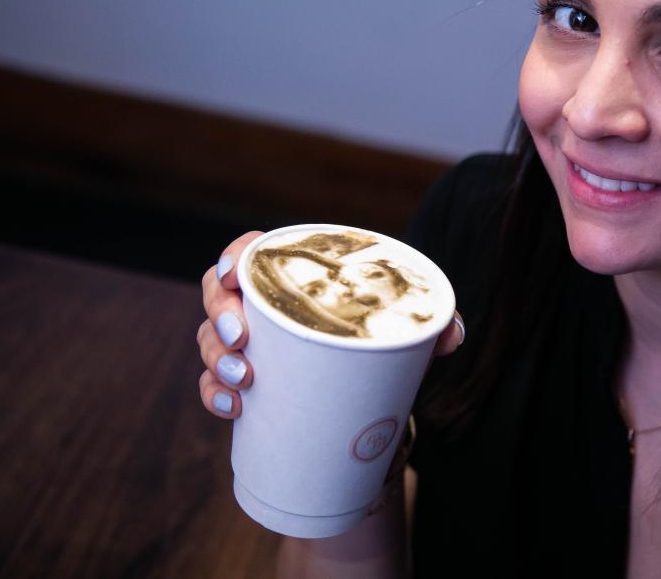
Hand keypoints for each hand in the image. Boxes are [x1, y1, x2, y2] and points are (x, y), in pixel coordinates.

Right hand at [197, 231, 464, 419]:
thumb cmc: (380, 337)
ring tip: (245, 379)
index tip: (234, 274)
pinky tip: (234, 408)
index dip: (232, 257)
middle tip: (243, 340)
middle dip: (221, 315)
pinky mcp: (244, 380)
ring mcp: (247, 343)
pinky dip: (215, 395)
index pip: (251, 252)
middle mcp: (263, 304)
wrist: (370, 391)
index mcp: (296, 275)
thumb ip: (434, 322)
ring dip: (216, 359)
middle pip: (218, 294)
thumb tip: (452, 335)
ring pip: (209, 339)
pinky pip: (212, 384)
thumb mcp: (406, 326)